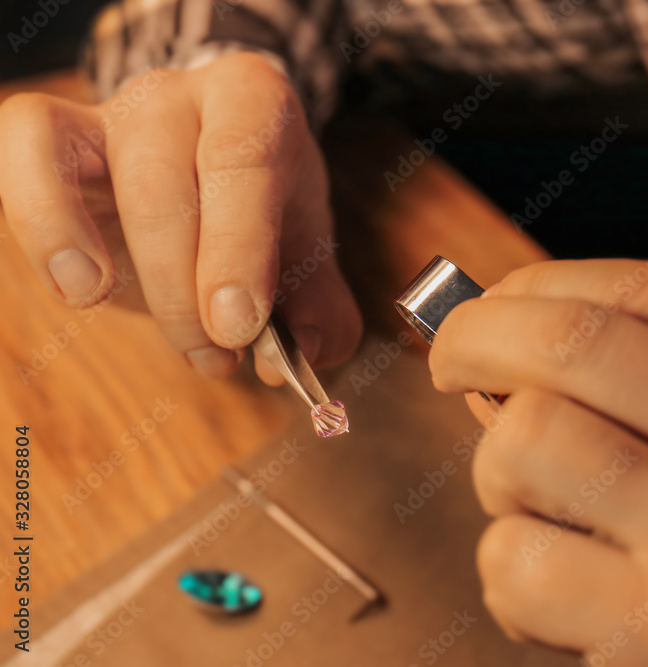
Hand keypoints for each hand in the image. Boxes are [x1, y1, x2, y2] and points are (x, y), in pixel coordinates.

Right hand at [0, 53, 360, 379]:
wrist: (215, 173)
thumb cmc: (264, 212)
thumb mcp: (307, 254)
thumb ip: (320, 306)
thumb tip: (306, 354)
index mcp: (254, 102)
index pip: (244, 159)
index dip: (238, 250)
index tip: (239, 326)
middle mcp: (181, 95)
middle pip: (164, 181)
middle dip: (187, 284)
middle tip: (219, 351)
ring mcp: (111, 114)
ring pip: (91, 177)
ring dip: (135, 278)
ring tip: (182, 344)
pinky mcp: (55, 137)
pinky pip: (23, 152)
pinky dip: (42, 225)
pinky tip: (80, 293)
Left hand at [429, 259, 647, 665]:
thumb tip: (497, 342)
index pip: (642, 291)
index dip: (536, 286)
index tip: (490, 307)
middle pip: (568, 343)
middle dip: (472, 339)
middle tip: (449, 364)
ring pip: (522, 440)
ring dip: (498, 482)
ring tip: (543, 524)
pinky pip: (515, 558)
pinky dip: (510, 585)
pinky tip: (560, 612)